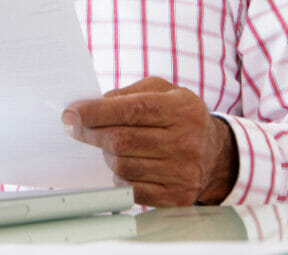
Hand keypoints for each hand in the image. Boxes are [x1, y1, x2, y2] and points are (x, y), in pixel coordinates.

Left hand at [62, 76, 236, 206]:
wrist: (216, 154)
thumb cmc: (180, 117)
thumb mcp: (162, 91)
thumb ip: (128, 93)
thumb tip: (91, 106)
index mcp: (181, 109)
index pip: (130, 110)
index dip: (95, 112)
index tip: (70, 114)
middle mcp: (185, 141)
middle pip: (121, 140)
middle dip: (91, 133)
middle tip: (77, 128)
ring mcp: (183, 172)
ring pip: (122, 166)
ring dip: (106, 155)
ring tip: (110, 145)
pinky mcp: (177, 197)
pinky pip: (132, 190)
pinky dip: (120, 178)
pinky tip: (124, 166)